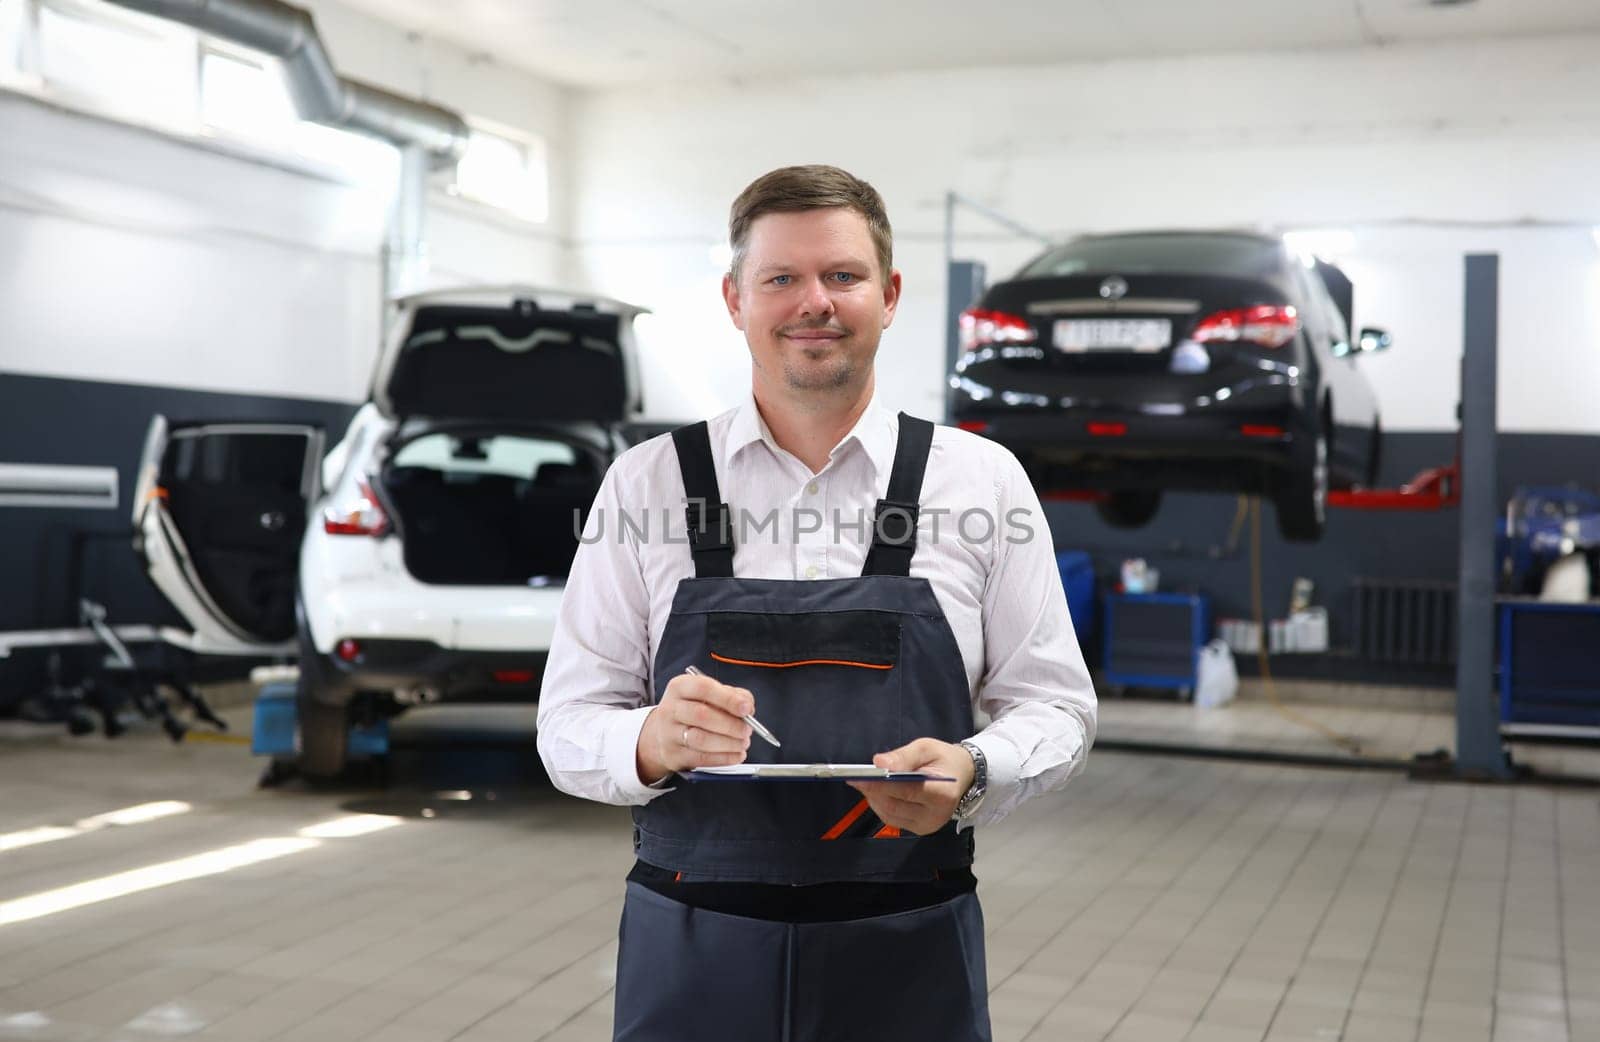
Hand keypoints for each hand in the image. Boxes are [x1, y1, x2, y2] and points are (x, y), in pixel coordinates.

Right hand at [636, 672, 753, 784]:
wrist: (663, 733)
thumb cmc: (692, 710)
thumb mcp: (708, 695)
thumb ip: (731, 695)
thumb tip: (747, 707)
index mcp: (680, 687)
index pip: (704, 688)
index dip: (728, 699)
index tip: (746, 708)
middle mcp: (671, 709)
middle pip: (702, 715)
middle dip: (730, 724)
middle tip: (747, 730)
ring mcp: (669, 733)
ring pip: (701, 739)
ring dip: (728, 743)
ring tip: (742, 743)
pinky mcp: (673, 755)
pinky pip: (701, 758)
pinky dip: (724, 758)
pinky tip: (736, 755)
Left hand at [846, 738, 976, 835]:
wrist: (962, 776)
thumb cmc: (944, 759)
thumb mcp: (926, 747)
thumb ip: (903, 756)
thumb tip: (879, 763)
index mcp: (942, 793)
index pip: (905, 791)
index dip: (880, 784)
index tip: (860, 776)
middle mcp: (936, 815)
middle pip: (895, 805)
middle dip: (873, 791)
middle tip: (856, 777)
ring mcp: (928, 825)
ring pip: (890, 814)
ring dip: (874, 798)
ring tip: (865, 782)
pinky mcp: (920, 829)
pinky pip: (893, 819)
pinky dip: (881, 805)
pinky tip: (877, 792)